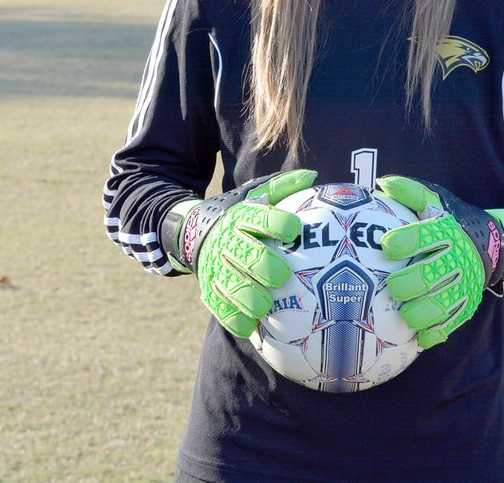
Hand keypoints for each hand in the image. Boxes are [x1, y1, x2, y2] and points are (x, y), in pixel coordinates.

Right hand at [161, 169, 316, 337]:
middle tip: (282, 275)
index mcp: (240, 217)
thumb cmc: (235, 214)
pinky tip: (252, 326)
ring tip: (267, 305)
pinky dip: (236, 319)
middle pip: (246, 255)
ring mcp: (215, 268)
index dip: (278, 223)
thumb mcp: (252, 195)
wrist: (191, 232)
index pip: (260, 218)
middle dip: (264, 266)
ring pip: (232, 286)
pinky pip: (221, 309)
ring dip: (250, 298)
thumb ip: (281, 187)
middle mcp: (226, 242)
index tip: (295, 229)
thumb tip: (312, 175)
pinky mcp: (208, 290)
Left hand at [378, 176, 503, 349]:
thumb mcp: (435, 200)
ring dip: (421, 314)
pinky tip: (418, 338)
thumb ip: (410, 192)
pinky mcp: (468, 304)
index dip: (406, 241)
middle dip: (409, 284)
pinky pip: (451, 324)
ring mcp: (465, 284)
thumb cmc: (451, 219)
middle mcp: (459, 259)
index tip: (387, 245)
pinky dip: (435, 333)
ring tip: (404, 316)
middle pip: (432, 275)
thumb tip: (383, 183)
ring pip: (442, 304)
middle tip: (392, 287)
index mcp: (448, 231)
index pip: (426, 235)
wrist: (493, 242)